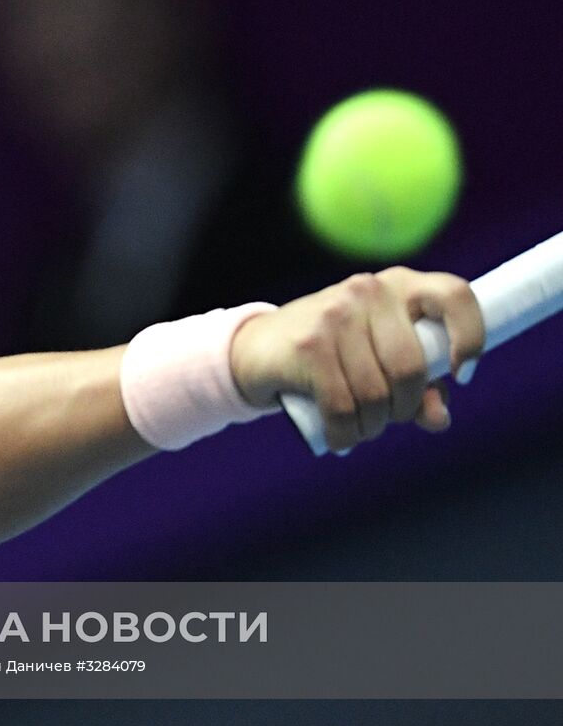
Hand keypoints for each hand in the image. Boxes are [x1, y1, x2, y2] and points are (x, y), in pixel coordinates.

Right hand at [229, 268, 484, 451]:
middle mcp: (368, 291)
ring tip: (358, 430)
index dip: (470, 339)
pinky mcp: (309, 345)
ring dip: (371, 427)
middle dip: (403, 408)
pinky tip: (340, 439)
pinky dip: (345, 434)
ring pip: (376, 394)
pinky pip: (342, 406)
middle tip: (387, 419)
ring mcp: (335, 315)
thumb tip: (437, 418)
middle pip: (411, 367)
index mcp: (398, 285)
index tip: (462, 375)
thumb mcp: (379, 360)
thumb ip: (418, 385)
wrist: (255, 348)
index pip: (455, 296)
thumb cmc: (331, 355)